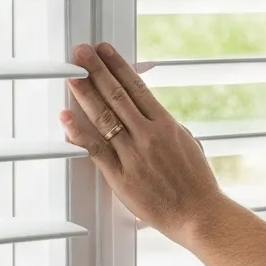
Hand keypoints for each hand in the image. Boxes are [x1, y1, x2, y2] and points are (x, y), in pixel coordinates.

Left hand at [61, 42, 223, 242]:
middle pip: (117, 94)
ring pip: (104, 116)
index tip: (105, 50)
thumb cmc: (196, 184)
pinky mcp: (121, 176)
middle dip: (96, 70)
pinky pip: (95, 149)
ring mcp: (134, 154)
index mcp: (166, 124)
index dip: (118, 66)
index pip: (137, 86)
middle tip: (81, 52)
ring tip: (71, 74)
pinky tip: (66, 117)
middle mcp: (149, 134)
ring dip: (84, 92)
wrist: (199, 215)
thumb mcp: (189, 144)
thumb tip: (153, 115)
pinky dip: (78, 132)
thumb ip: (168, 127)